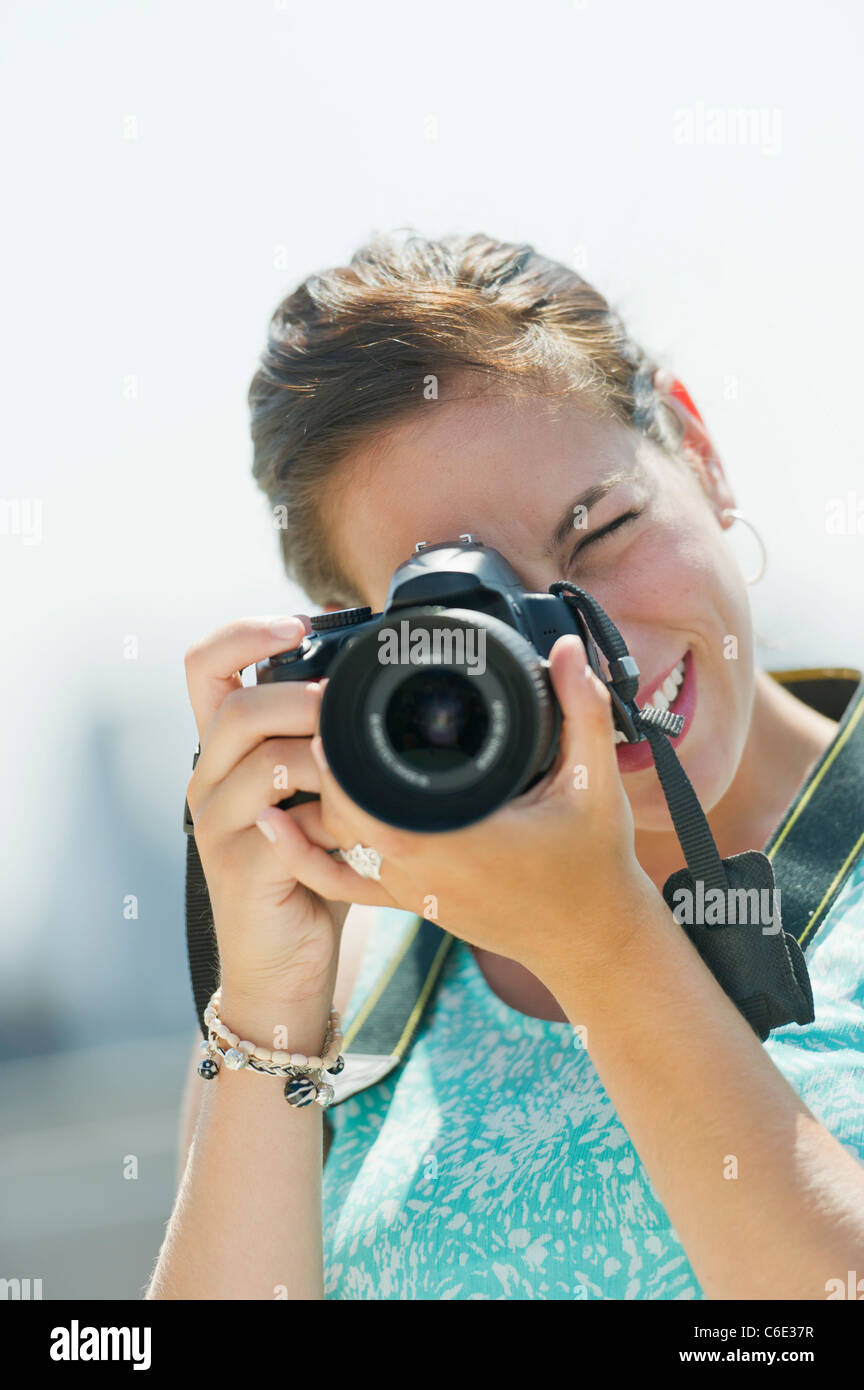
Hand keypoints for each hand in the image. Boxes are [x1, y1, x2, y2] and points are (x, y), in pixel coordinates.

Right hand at [184, 615, 395, 1007]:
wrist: (285, 964)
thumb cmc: (309, 869)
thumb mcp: (316, 791)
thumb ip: (327, 741)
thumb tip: (379, 683)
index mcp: (222, 751)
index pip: (204, 666)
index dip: (245, 633)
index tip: (298, 624)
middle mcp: (207, 780)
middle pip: (238, 707)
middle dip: (304, 698)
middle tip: (352, 709)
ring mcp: (216, 824)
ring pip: (264, 759)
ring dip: (327, 756)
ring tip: (365, 770)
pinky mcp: (240, 867)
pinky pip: (287, 822)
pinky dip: (334, 815)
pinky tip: (361, 824)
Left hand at [293, 633, 657, 981]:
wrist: (592, 940)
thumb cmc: (594, 864)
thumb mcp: (594, 782)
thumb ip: (582, 710)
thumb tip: (570, 649)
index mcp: (456, 839)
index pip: (364, 801)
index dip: (336, 760)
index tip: (328, 711)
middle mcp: (421, 869)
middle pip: (338, 814)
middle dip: (322, 766)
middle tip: (317, 712)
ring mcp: (412, 891)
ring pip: (335, 843)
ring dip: (316, 798)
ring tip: (305, 746)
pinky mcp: (413, 904)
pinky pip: (343, 883)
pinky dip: (305, 855)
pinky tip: (276, 825)